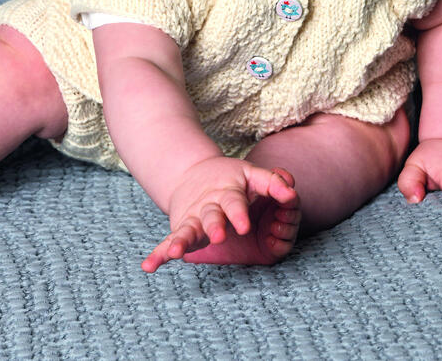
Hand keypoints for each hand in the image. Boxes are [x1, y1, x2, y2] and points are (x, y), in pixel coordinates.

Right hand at [142, 157, 297, 272]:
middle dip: (214, 225)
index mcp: (228, 192)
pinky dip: (158, 254)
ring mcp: (193, 218)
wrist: (195, 174)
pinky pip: (168, 243)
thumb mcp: (252, 175)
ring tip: (175, 251)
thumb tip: (292, 191)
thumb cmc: (233, 179)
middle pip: (211, 215)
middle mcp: (208, 205)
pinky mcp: (182, 230)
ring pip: (188, 229)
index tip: (244, 225)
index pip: (235, 201)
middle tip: (218, 236)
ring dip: (182, 240)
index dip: (238, 213)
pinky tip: (148, 266)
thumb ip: (273, 182)